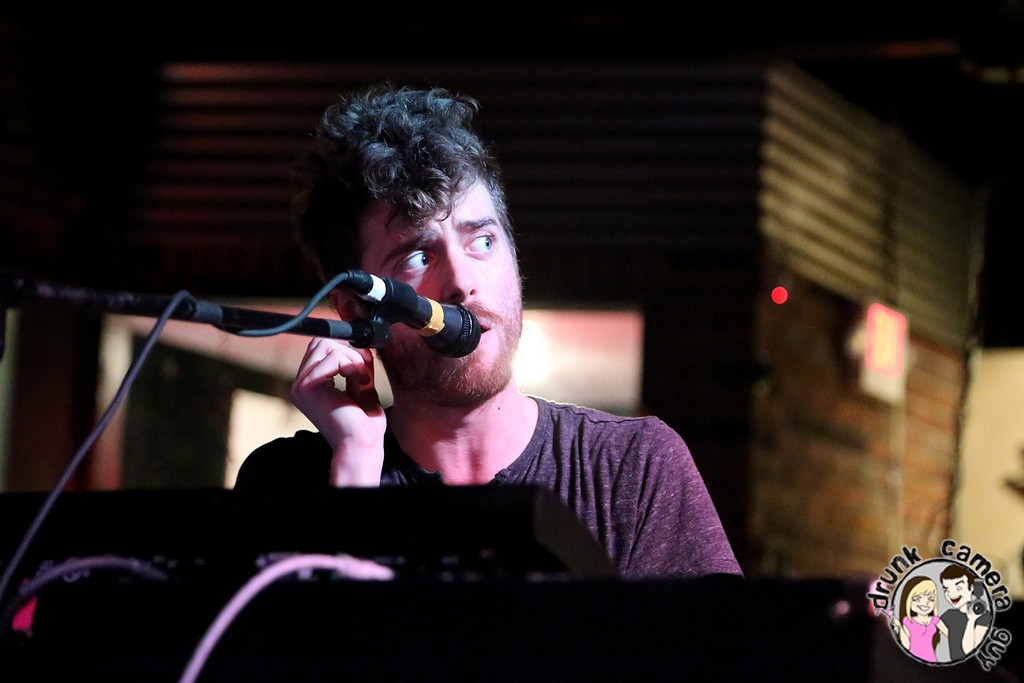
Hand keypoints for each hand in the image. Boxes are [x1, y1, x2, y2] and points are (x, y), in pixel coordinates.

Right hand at [290, 337, 386, 485]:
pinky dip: (352, 366)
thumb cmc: (364, 426)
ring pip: (326, 345)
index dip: (347, 349)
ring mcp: (301, 385)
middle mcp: (300, 385)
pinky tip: (358, 386)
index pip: (321, 348)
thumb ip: (356, 367)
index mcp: (310, 385)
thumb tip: (360, 345)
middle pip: (321, 342)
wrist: (361, 445)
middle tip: (365, 371)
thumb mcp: (361, 388)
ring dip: (352, 358)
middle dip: (349, 350)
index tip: (365, 366)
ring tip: (361, 381)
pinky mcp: (308, 387)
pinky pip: (333, 357)